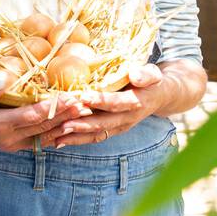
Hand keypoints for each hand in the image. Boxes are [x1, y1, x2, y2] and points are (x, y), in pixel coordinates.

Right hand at [0, 77, 93, 151]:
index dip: (53, 108)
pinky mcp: (17, 145)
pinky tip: (71, 125)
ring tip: (85, 113)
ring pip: (46, 137)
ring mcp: (15, 145)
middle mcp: (10, 138)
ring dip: (66, 125)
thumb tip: (2, 81)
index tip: (71, 97)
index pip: (32, 117)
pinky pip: (41, 141)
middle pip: (45, 128)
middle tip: (86, 103)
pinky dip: (57, 134)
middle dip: (67, 116)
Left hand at [38, 63, 165, 148]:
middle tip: (63, 125)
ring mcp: (119, 127)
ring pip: (96, 134)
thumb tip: (135, 74)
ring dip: (76, 137)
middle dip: (82, 125)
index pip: (117, 103)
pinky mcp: (112, 130)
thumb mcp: (153, 73)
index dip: (101, 101)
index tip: (84, 97)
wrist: (160, 96)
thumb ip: (146, 74)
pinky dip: (76, 140)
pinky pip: (94, 137)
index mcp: (137, 103)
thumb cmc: (153, 80)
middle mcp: (128, 119)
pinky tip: (58, 141)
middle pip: (103, 124)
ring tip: (56, 137)